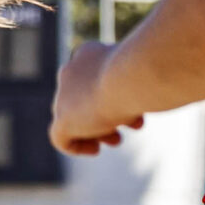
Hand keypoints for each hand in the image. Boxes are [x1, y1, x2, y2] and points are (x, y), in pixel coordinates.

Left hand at [50, 41, 141, 155]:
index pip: (91, 79)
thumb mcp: (142, 75)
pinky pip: (60, 138)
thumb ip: (136, 83)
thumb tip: (140, 98)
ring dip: (95, 131)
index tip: (131, 112)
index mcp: (88, 55)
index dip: (110, 98)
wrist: (132, 77)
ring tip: (116, 140)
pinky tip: (96, 150)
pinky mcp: (63, 119)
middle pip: (82, 100)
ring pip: (73, 118)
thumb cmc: (144, 73)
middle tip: (124, 128)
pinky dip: (77, 146)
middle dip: (103, 116)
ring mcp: (64, 97)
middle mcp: (71, 72)